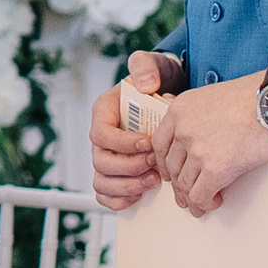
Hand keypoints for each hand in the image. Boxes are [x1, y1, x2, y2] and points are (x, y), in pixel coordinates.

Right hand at [89, 50, 180, 210]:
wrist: (167, 98)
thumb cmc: (158, 82)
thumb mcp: (155, 67)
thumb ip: (147, 68)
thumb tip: (145, 85)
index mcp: (104, 112)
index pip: (100, 134)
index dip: (121, 144)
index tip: (147, 144)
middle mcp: (102, 136)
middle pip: (100, 161)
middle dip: (128, 167)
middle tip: (154, 165)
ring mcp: (108, 156)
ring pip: (101, 181)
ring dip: (126, 185)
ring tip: (152, 181)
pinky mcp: (116, 173)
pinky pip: (105, 194)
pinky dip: (118, 200)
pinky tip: (139, 195)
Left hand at [148, 70, 267, 214]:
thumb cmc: (252, 97)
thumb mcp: (210, 97)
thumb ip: (195, 114)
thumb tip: (191, 131)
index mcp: (179, 110)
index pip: (159, 144)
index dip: (164, 163)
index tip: (170, 172)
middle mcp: (182, 129)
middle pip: (171, 166)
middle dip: (178, 184)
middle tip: (184, 193)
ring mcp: (197, 150)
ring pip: (185, 183)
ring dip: (191, 197)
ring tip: (199, 203)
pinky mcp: (216, 168)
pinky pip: (201, 195)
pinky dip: (203, 204)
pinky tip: (212, 203)